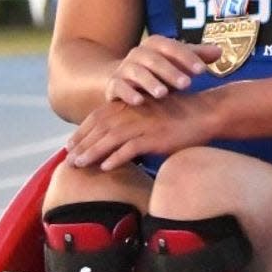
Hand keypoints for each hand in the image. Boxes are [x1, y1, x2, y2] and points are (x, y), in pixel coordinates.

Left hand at [67, 90, 213, 171]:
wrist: (203, 113)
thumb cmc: (178, 115)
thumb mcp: (150, 114)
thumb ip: (132, 122)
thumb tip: (115, 140)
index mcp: (130, 104)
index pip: (97, 117)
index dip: (81, 131)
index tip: (69, 145)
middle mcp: (132, 112)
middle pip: (99, 129)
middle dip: (81, 144)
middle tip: (68, 160)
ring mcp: (143, 124)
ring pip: (109, 139)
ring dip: (92, 152)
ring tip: (79, 165)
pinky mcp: (154, 137)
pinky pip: (130, 149)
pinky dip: (116, 158)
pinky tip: (105, 167)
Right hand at [104, 34, 221, 104]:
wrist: (122, 79)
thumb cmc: (158, 70)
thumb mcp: (176, 62)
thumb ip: (196, 57)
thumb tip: (221, 52)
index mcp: (155, 44)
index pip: (172, 47)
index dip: (187, 57)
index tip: (203, 70)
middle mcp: (138, 53)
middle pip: (154, 60)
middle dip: (171, 71)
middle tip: (187, 84)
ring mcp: (124, 69)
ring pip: (136, 73)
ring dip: (150, 82)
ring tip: (163, 94)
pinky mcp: (113, 85)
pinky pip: (119, 87)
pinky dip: (127, 94)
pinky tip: (139, 102)